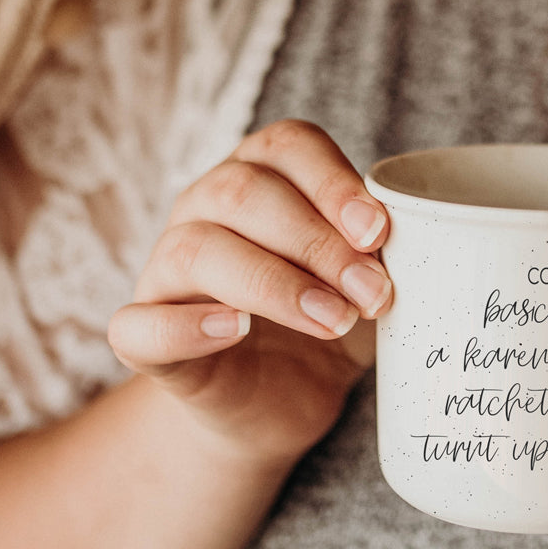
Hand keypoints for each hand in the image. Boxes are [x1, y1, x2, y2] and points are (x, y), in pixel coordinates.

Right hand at [108, 120, 393, 466]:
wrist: (284, 402)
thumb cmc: (333, 319)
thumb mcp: (368, 279)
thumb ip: (380, 252)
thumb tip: (409, 240)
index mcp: (262, 176)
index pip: (287, 145)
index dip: (333, 182)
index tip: (378, 231)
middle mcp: (205, 209)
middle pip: (242, 193)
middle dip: (318, 242)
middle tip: (373, 293)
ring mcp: (167, 271)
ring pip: (197, 248)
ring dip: (275, 284)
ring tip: (334, 319)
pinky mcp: (146, 338)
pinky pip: (138, 324)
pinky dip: (188, 326)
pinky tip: (238, 331)